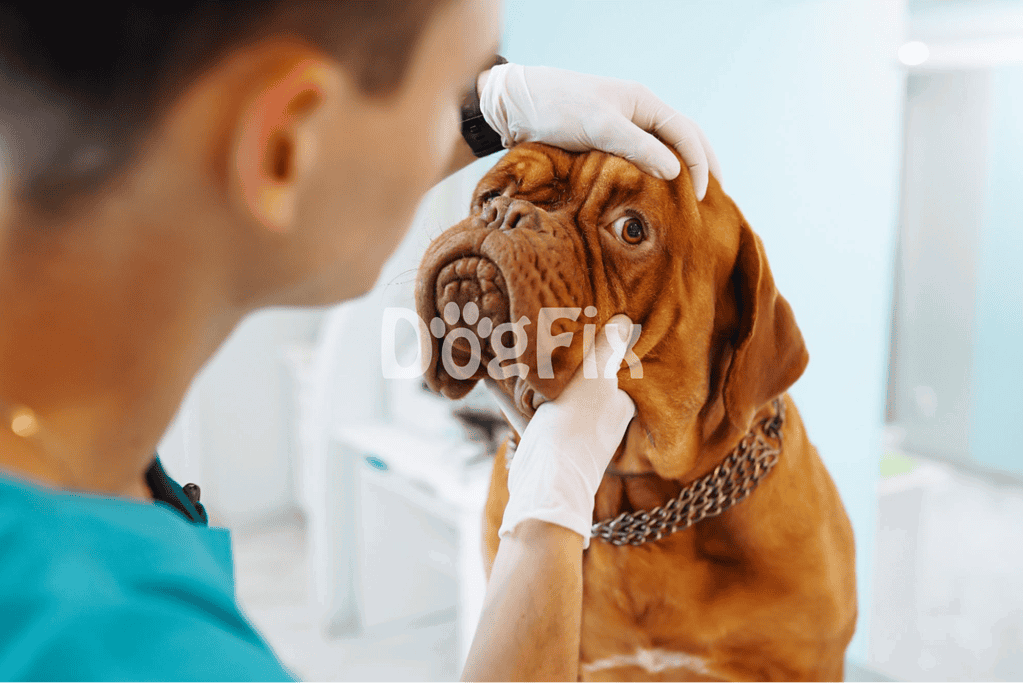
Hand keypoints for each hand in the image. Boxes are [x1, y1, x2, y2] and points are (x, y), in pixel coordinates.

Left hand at [478, 64, 722, 198]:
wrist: (514, 106)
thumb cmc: (556, 108)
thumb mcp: (599, 126)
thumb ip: (637, 147)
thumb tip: (675, 171)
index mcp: (644, 104)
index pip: (687, 134)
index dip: (700, 164)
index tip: (702, 196)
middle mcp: (637, 115)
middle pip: (681, 142)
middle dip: (700, 168)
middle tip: (712, 200)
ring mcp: (620, 130)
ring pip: (660, 154)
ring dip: (676, 176)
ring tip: (687, 205)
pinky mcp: (602, 145)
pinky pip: (637, 163)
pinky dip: (650, 181)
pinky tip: (651, 199)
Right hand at [485, 314, 637, 547]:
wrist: (547, 481)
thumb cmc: (578, 425)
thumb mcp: (596, 378)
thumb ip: (607, 348)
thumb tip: (623, 320)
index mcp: (618, 403)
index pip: (609, 365)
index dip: (594, 345)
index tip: (574, 323)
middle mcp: (597, 416)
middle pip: (576, 377)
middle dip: (557, 358)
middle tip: (538, 327)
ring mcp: (568, 428)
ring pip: (547, 390)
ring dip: (529, 371)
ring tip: (511, 345)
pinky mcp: (540, 437)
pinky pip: (524, 406)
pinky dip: (509, 391)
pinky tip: (489, 372)